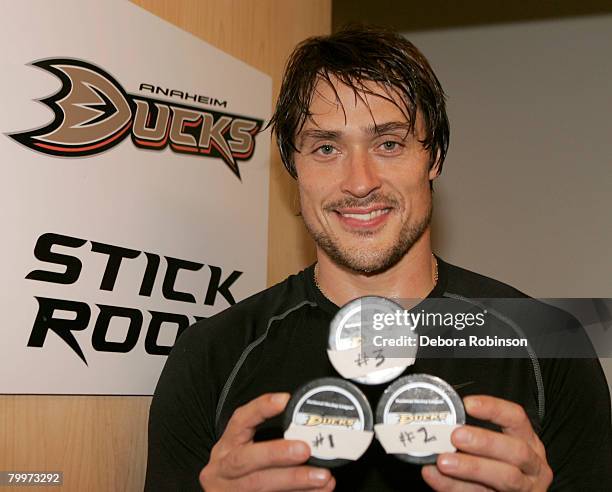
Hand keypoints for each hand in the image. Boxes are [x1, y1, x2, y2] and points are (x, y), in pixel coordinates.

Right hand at [200, 393, 334, 490]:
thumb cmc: (243, 469)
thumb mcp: (246, 448)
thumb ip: (269, 436)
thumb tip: (306, 425)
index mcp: (225, 446)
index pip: (239, 421)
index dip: (260, 409)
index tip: (284, 400)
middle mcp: (222, 469)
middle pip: (245, 460)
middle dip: (276, 453)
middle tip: (305, 449)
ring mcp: (230, 491)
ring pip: (260, 485)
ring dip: (295, 480)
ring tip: (323, 476)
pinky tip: (319, 491)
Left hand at [422, 395, 551, 490]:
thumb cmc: (496, 465)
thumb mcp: (495, 447)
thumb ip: (471, 433)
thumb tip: (437, 422)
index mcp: (529, 442)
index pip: (517, 418)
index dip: (494, 409)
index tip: (468, 404)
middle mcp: (533, 466)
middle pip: (516, 450)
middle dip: (485, 441)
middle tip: (455, 436)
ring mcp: (526, 489)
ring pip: (506, 477)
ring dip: (471, 467)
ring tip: (442, 461)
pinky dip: (455, 487)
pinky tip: (435, 477)